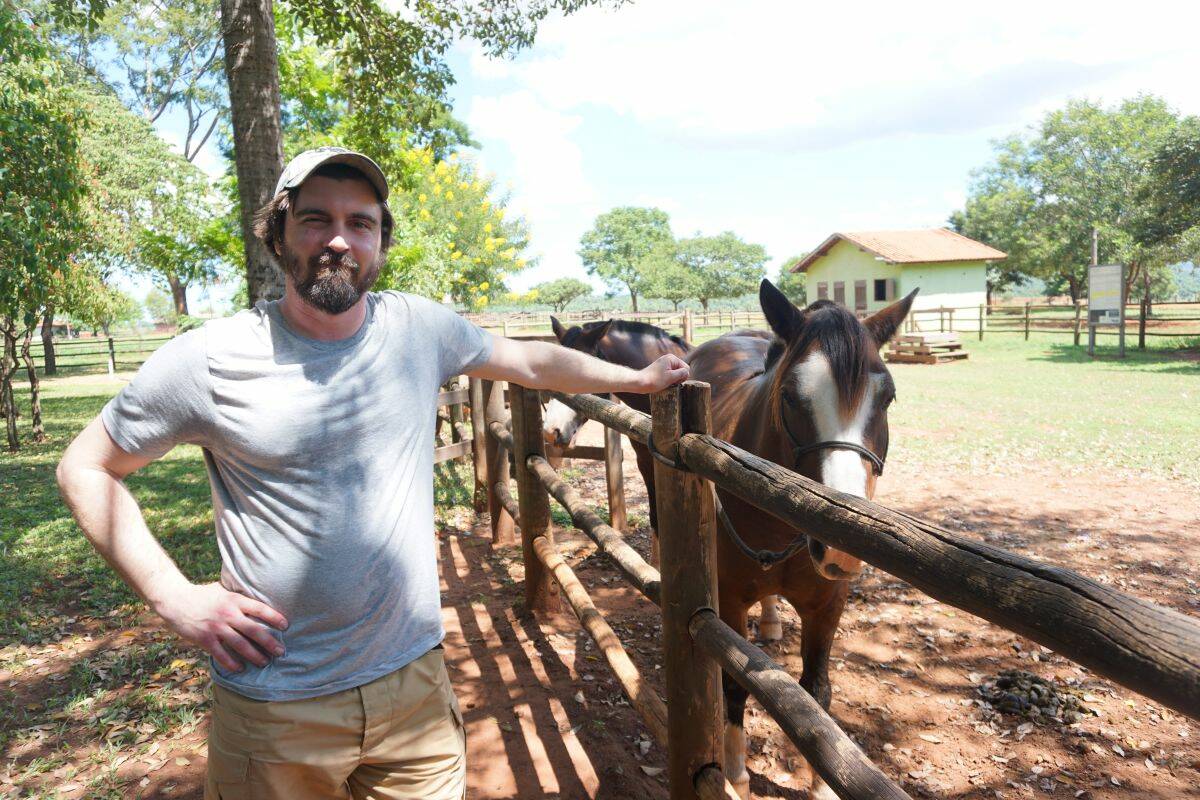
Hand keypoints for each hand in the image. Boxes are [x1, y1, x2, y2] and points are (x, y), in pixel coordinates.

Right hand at [153, 582, 287, 672]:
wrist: (176, 600)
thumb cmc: (202, 594)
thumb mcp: (223, 590)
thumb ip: (238, 597)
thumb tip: (256, 600)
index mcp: (234, 600)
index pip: (259, 609)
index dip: (274, 617)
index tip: (286, 626)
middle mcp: (228, 614)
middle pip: (254, 630)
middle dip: (270, 642)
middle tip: (281, 652)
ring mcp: (216, 627)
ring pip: (240, 644)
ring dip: (254, 655)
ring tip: (264, 662)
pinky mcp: (204, 639)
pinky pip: (221, 654)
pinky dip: (231, 663)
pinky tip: (240, 668)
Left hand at [633, 354, 690, 393]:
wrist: (639, 382)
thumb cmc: (654, 380)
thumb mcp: (671, 377)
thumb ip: (682, 373)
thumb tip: (687, 371)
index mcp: (672, 358)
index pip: (686, 368)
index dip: (682, 376)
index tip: (673, 380)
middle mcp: (669, 359)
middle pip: (681, 370)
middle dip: (678, 378)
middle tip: (669, 382)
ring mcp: (665, 364)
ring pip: (676, 374)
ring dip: (673, 380)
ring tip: (665, 382)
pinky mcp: (661, 370)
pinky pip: (670, 375)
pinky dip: (669, 380)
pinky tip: (663, 383)